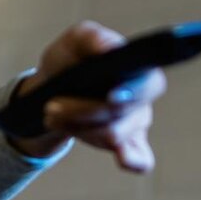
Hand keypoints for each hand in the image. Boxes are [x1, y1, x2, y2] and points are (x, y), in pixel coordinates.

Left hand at [11, 20, 166, 172]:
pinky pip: (142, 160)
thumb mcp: (76, 40)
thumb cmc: (71, 60)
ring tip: (53, 114)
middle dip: (83, 112)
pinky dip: (133, 160)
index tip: (110, 96)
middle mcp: (142, 99)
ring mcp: (136, 124)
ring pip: (113, 136)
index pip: (148, 85)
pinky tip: (122, 158)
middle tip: (52, 106)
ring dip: (78, 127)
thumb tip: (110, 50)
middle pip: (120, 115)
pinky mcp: (128, 145)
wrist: (52, 88)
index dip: (131, 93)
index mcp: (138, 70)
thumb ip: (94, 39)